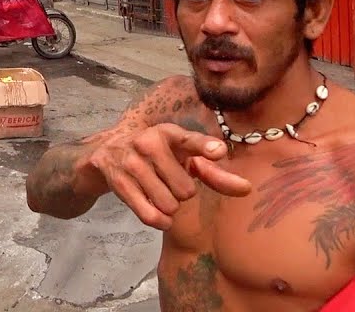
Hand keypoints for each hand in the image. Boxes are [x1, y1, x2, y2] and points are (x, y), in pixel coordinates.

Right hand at [85, 123, 251, 229]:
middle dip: (181, 193)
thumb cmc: (158, 155)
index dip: (204, 147)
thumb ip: (215, 173)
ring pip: (168, 204)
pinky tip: (159, 214)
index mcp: (169, 133)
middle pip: (185, 190)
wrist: (108, 152)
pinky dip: (160, 221)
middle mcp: (148, 143)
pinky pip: (150, 214)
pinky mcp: (119, 182)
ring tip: (160, 192)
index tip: (217, 152)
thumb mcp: (183, 157)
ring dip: (169, 206)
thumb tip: (246, 188)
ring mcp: (131, 162)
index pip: (189, 140)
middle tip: (169, 182)